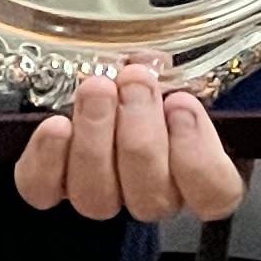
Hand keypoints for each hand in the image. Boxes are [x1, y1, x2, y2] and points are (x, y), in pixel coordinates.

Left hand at [13, 56, 245, 220]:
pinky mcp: (51, 187)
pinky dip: (49, 158)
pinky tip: (57, 125)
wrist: (92, 75)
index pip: (215, 195)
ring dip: (98, 136)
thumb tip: (160, 64)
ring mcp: (100, 195)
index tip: (182, 105)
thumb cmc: (142, 75)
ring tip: (97, 89)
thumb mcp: (174, 66)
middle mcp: (149, 192)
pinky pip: (45, 190)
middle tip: (134, 81)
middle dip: (141, 131)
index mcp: (193, 169)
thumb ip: (183, 74)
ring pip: (99, 197)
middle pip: (152, 195)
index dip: (198, 156)